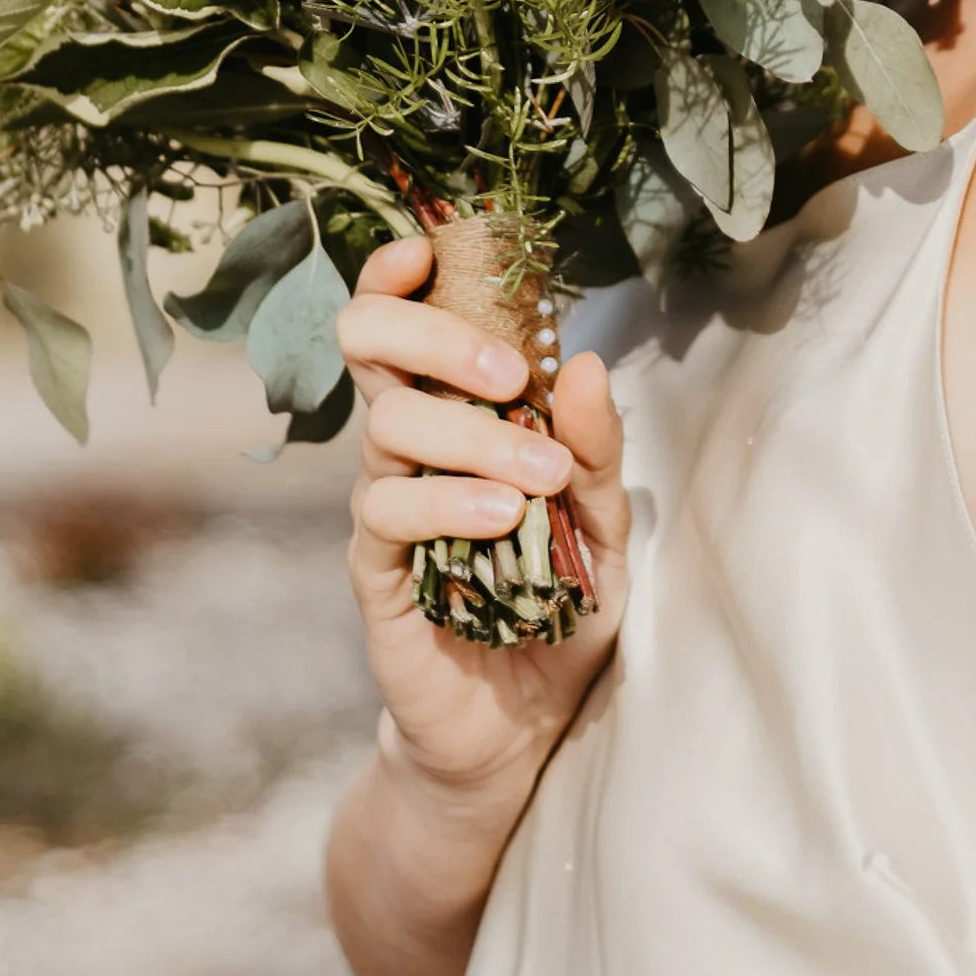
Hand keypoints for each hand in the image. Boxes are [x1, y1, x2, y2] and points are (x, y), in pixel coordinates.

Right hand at [337, 234, 631, 803]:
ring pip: (386, 427)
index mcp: (456, 411)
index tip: (430, 248)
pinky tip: (502, 516)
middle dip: (433, 334)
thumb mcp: (604, 525)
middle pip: (370, 346)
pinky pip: (385, 513)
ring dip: (469, 435)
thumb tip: (587, 365)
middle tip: (512, 374)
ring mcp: (385, 507)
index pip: (401, 319)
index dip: (398, 273)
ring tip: (539, 478)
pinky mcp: (375, 572)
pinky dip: (445, 502)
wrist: (522, 727)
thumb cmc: (560, 609)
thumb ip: (596, 449)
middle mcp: (409, 446)